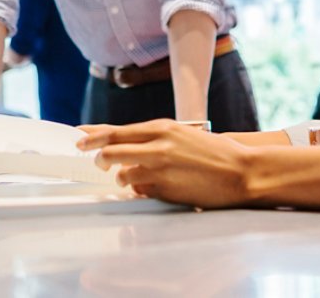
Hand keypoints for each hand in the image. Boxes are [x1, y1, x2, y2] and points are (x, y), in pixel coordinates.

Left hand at [78, 120, 253, 208]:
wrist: (241, 170)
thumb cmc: (213, 152)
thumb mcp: (182, 135)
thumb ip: (154, 139)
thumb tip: (125, 146)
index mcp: (161, 128)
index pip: (117, 131)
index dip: (93, 136)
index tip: (78, 138)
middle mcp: (158, 145)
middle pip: (111, 151)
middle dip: (98, 158)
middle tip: (94, 163)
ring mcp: (161, 169)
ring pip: (123, 174)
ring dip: (121, 178)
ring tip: (127, 179)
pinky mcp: (166, 189)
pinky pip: (141, 191)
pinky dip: (140, 190)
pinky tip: (149, 188)